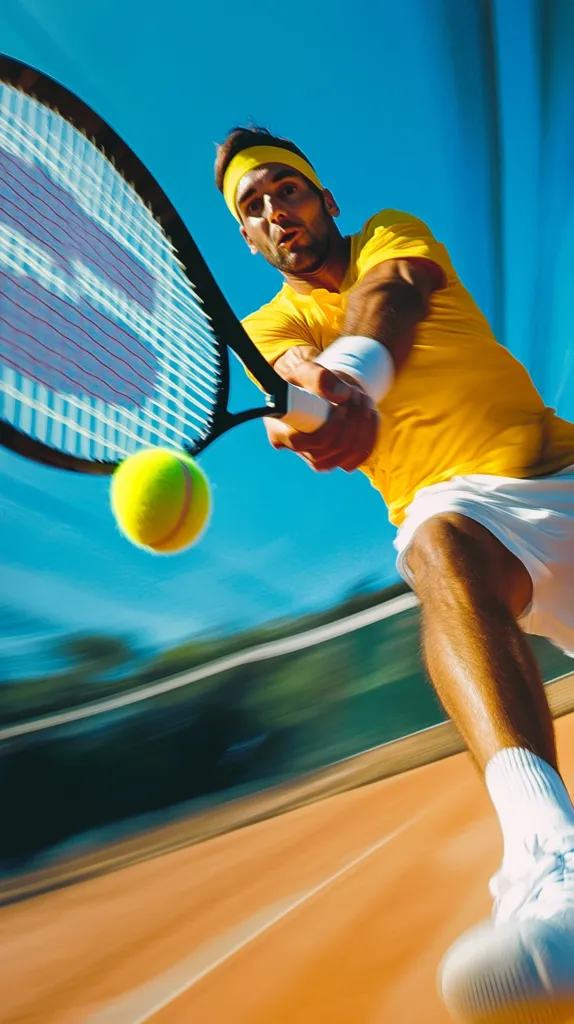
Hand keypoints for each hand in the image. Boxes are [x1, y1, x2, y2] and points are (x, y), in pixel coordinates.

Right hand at [264, 351, 379, 472]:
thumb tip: (342, 395)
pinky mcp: (337, 461)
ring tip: (363, 399)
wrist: (322, 392)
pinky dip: (369, 436)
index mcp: (279, 431)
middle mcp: (298, 451)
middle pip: (328, 451)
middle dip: (350, 422)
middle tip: (357, 394)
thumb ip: (319, 377)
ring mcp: (319, 460)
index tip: (342, 407)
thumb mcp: (307, 371)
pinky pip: (358, 457)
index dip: (326, 429)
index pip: (300, 442)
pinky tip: (370, 415)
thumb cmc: (307, 382)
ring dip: (362, 427)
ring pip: (346, 456)